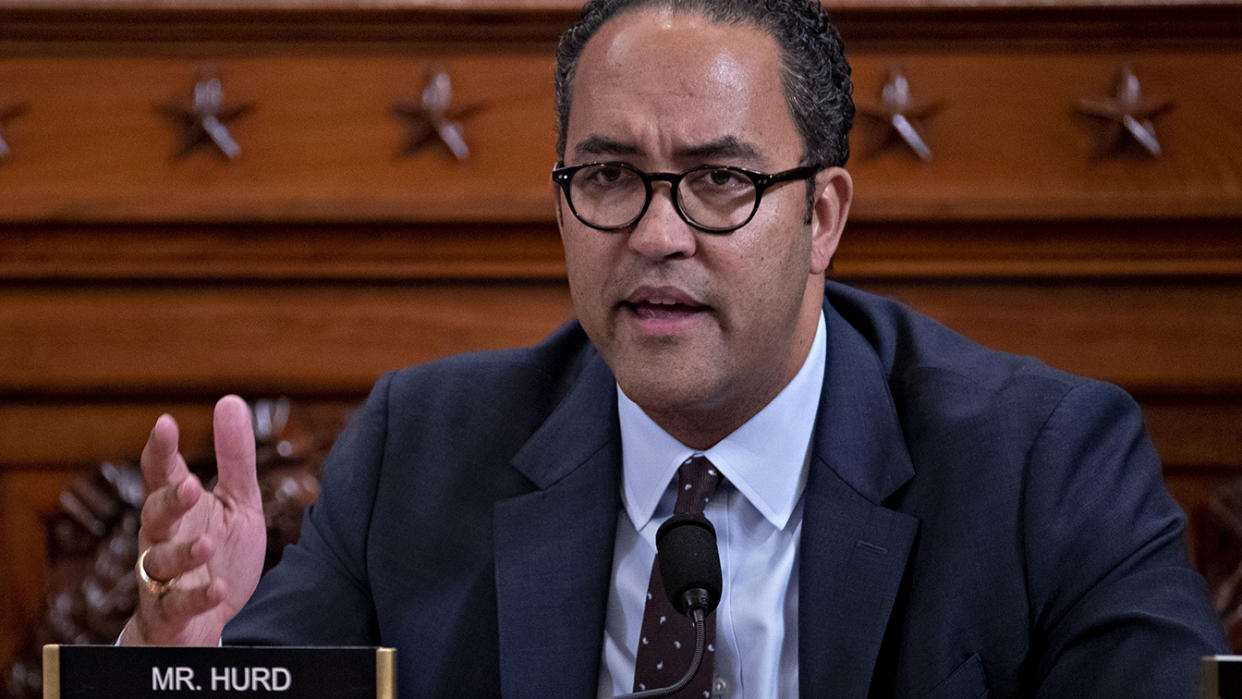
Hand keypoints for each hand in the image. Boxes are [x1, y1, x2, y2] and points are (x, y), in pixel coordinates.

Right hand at [121, 395, 265, 645]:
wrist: (208, 622)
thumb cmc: (218, 553)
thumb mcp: (237, 503)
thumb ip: (235, 458)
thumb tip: (229, 399)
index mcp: (178, 508)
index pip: (161, 474)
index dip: (160, 450)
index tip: (165, 424)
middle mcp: (162, 538)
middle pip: (153, 515)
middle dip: (168, 501)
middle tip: (189, 484)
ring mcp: (162, 578)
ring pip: (158, 562)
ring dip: (182, 553)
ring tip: (206, 544)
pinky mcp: (172, 613)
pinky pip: (177, 605)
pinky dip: (196, 597)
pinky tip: (218, 589)